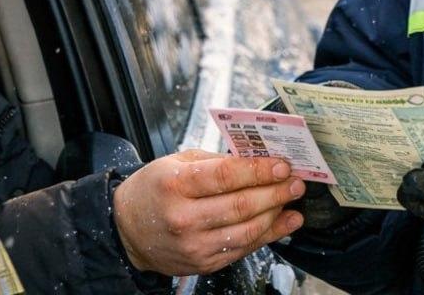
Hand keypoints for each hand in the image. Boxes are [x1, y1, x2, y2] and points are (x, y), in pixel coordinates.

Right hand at [113, 150, 305, 275]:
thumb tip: (258, 160)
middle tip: (295, 182)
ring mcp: (193, 244)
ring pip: (246, 230)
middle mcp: (183, 217)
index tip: (282, 164)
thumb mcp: (177, 162)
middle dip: (275, 192)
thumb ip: (217, 161)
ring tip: (292, 199)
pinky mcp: (203, 263)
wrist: (128, 230)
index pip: (226, 176)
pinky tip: (283, 223)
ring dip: (276, 214)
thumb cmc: (155, 189)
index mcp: (175, 184)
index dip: (259, 170)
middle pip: (241, 205)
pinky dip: (267, 235)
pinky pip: (242, 248)